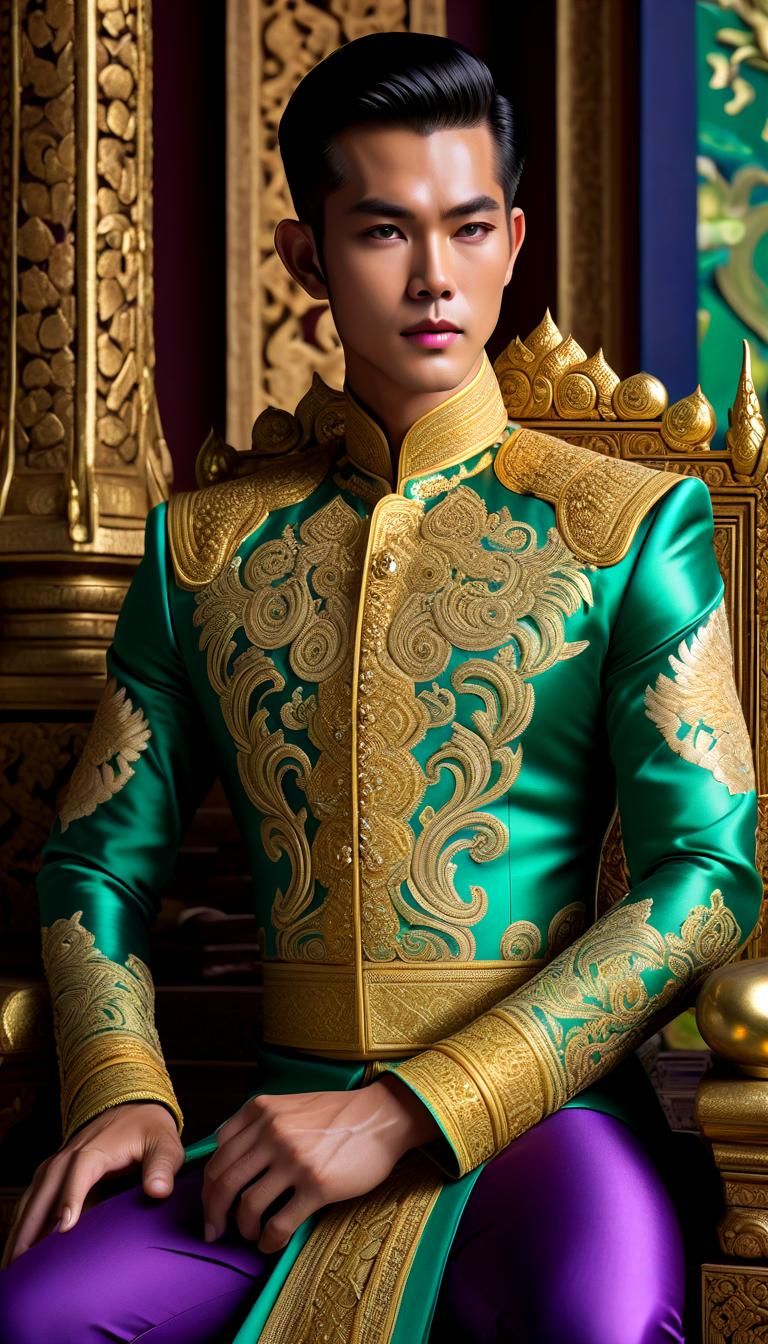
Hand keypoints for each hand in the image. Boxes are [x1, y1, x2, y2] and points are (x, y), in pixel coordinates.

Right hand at [1, 1101, 183, 1268]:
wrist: (133, 1109)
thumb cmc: (149, 1132)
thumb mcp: (164, 1145)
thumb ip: (162, 1167)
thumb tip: (158, 1191)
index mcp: (97, 1149)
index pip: (79, 1172)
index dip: (71, 1197)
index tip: (64, 1227)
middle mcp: (69, 1156)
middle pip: (45, 1189)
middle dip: (32, 1224)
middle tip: (23, 1262)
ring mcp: (58, 1164)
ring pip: (33, 1196)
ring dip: (21, 1228)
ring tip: (12, 1264)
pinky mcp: (54, 1173)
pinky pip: (33, 1197)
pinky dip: (23, 1220)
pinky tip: (18, 1246)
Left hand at [201, 1075, 437, 1253]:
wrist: (381, 1117)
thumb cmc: (335, 1115)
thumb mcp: (289, 1106)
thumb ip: (257, 1125)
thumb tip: (227, 1162)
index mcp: (261, 1111)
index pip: (217, 1155)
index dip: (207, 1187)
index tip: (211, 1206)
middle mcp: (272, 1132)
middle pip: (223, 1182)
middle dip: (213, 1214)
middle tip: (214, 1232)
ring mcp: (294, 1159)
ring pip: (247, 1205)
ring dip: (244, 1228)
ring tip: (251, 1235)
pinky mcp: (316, 1185)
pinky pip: (279, 1223)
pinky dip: (268, 1241)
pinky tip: (272, 1243)